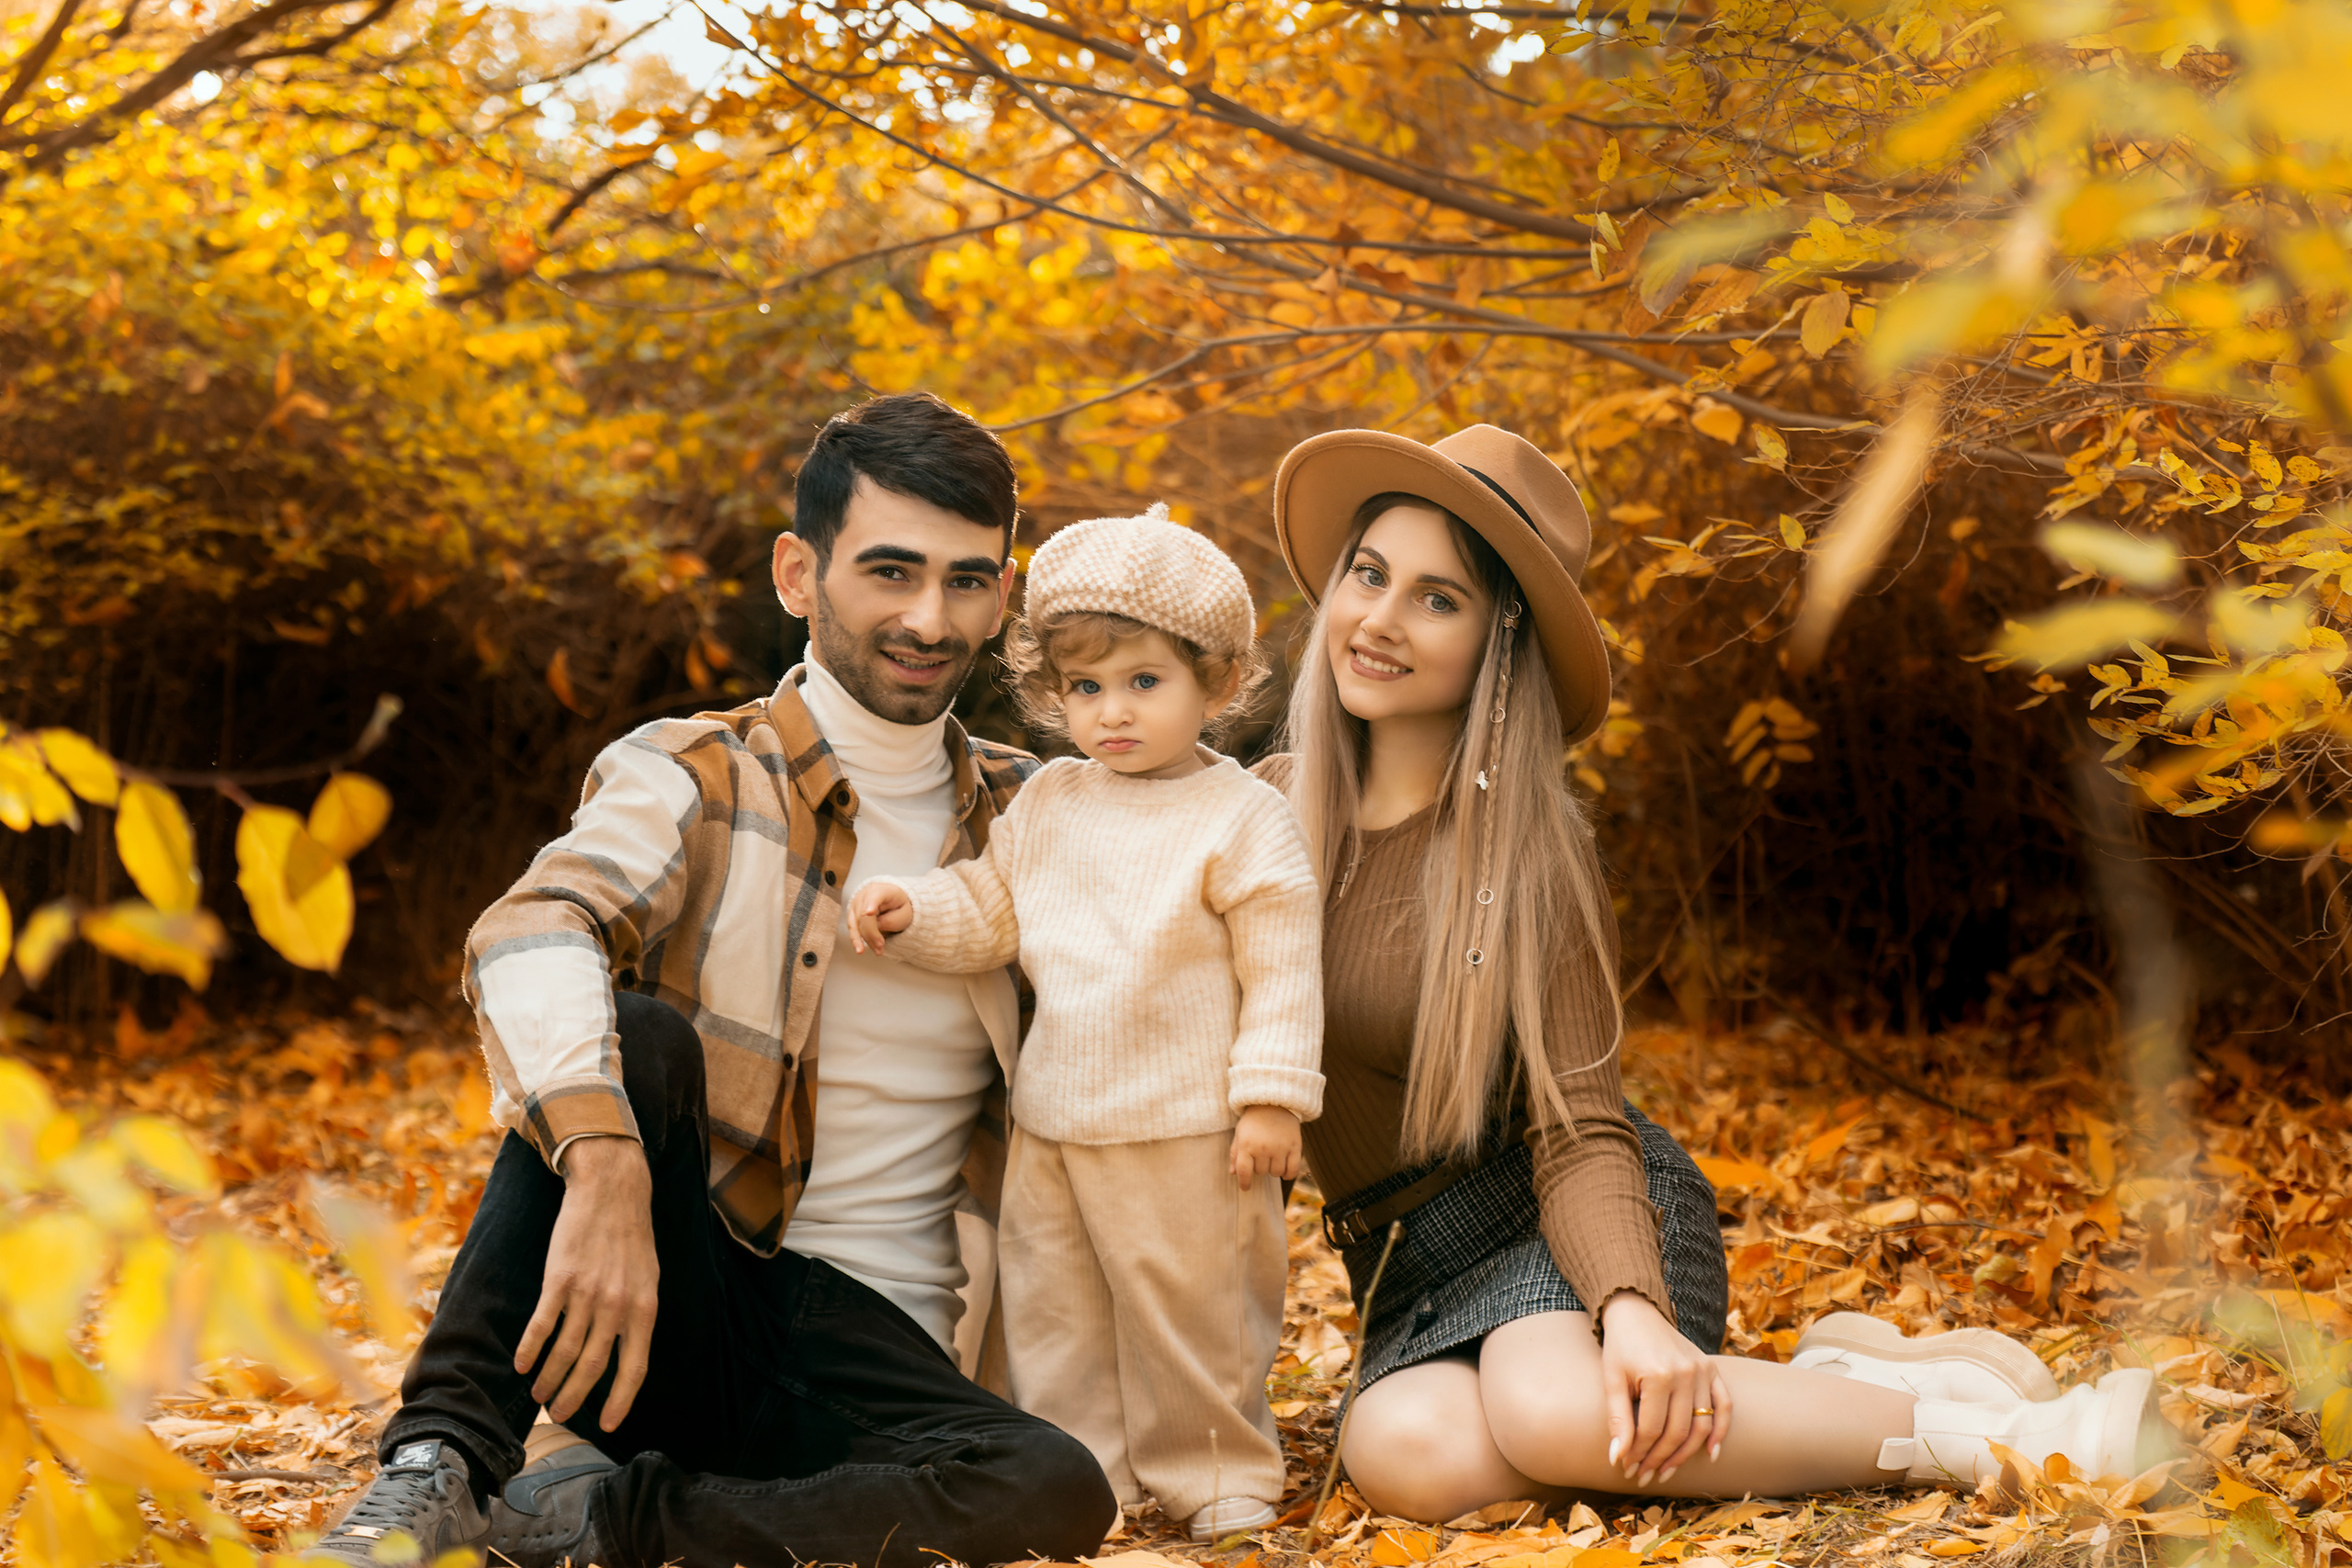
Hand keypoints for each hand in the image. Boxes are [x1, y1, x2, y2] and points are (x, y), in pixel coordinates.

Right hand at [516, 1136, 659, 1431]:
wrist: (612, 1190)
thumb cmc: (630, 1237)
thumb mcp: (647, 1277)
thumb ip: (636, 1314)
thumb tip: (624, 1353)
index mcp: (645, 1308)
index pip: (635, 1367)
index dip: (621, 1400)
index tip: (610, 1425)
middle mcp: (618, 1306)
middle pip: (594, 1367)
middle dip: (575, 1397)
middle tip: (559, 1415)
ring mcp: (588, 1293)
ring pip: (565, 1350)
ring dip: (549, 1378)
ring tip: (539, 1394)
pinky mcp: (560, 1278)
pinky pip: (542, 1324)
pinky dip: (531, 1348)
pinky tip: (522, 1364)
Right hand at [849, 882, 911, 953]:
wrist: (890, 900)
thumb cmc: (898, 905)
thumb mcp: (904, 912)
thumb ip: (893, 919)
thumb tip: (878, 927)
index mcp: (880, 890)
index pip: (874, 897)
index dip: (871, 905)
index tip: (869, 913)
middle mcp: (864, 895)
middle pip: (864, 916)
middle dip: (872, 934)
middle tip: (881, 946)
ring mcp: (855, 904)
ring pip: (857, 924)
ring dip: (866, 940)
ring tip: (877, 951)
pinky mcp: (851, 915)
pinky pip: (852, 929)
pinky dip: (857, 940)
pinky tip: (860, 949)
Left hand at [1229, 1105, 1301, 1191]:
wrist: (1275, 1102)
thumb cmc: (1254, 1120)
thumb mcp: (1240, 1133)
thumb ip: (1235, 1154)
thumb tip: (1233, 1173)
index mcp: (1247, 1145)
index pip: (1244, 1172)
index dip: (1244, 1183)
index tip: (1245, 1188)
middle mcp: (1263, 1148)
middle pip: (1261, 1172)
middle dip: (1259, 1167)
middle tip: (1261, 1154)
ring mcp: (1280, 1148)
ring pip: (1276, 1173)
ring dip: (1273, 1169)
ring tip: (1273, 1157)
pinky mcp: (1295, 1147)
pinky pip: (1292, 1170)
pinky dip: (1288, 1174)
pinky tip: (1284, 1170)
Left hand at [1598, 1290, 1730, 1486]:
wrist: (1638, 1313)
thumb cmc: (1620, 1348)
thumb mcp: (1611, 1380)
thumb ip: (1617, 1419)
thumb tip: (1617, 1458)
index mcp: (1658, 1375)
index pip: (1651, 1429)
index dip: (1638, 1452)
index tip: (1627, 1467)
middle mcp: (1685, 1373)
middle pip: (1677, 1431)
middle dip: (1659, 1458)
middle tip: (1645, 1475)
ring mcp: (1703, 1371)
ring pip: (1701, 1426)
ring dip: (1685, 1454)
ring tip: (1667, 1470)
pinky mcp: (1712, 1369)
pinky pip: (1724, 1405)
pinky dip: (1720, 1431)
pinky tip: (1710, 1454)